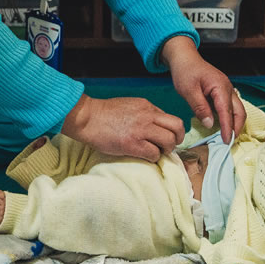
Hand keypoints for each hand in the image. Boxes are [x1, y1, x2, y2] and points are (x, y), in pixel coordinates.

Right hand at [61, 94, 184, 161]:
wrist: (87, 118)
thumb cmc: (104, 114)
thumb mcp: (129, 105)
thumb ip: (144, 113)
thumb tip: (156, 126)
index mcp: (147, 106)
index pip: (171, 119)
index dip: (171, 131)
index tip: (166, 138)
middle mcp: (147, 116)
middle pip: (177, 127)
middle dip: (176, 139)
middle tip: (167, 147)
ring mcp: (141, 130)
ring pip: (169, 141)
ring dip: (166, 150)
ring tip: (156, 152)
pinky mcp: (133, 144)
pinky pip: (154, 153)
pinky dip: (152, 158)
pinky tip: (144, 156)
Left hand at [161, 36, 245, 142]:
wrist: (184, 58)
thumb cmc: (185, 71)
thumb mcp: (188, 90)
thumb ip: (200, 107)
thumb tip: (210, 124)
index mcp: (220, 87)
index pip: (227, 112)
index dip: (228, 128)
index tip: (226, 141)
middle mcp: (228, 88)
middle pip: (240, 111)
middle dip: (237, 127)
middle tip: (229, 142)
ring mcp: (227, 89)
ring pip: (237, 109)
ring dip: (234, 123)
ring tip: (227, 136)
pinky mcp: (222, 92)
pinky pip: (230, 106)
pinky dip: (229, 117)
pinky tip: (222, 126)